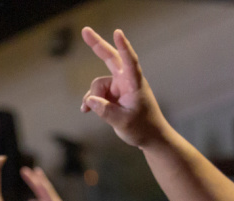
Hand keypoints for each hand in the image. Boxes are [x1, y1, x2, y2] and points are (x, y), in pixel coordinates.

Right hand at [80, 27, 168, 148]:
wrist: (149, 136)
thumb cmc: (142, 127)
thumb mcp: (123, 122)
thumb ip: (105, 111)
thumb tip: (90, 101)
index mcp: (134, 83)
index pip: (130, 62)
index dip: (123, 47)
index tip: (117, 32)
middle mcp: (126, 81)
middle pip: (110, 58)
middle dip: (97, 45)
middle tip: (85, 30)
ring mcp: (118, 86)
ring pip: (97, 85)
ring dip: (92, 97)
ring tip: (89, 110)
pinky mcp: (112, 94)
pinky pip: (96, 94)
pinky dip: (91, 101)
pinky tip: (86, 110)